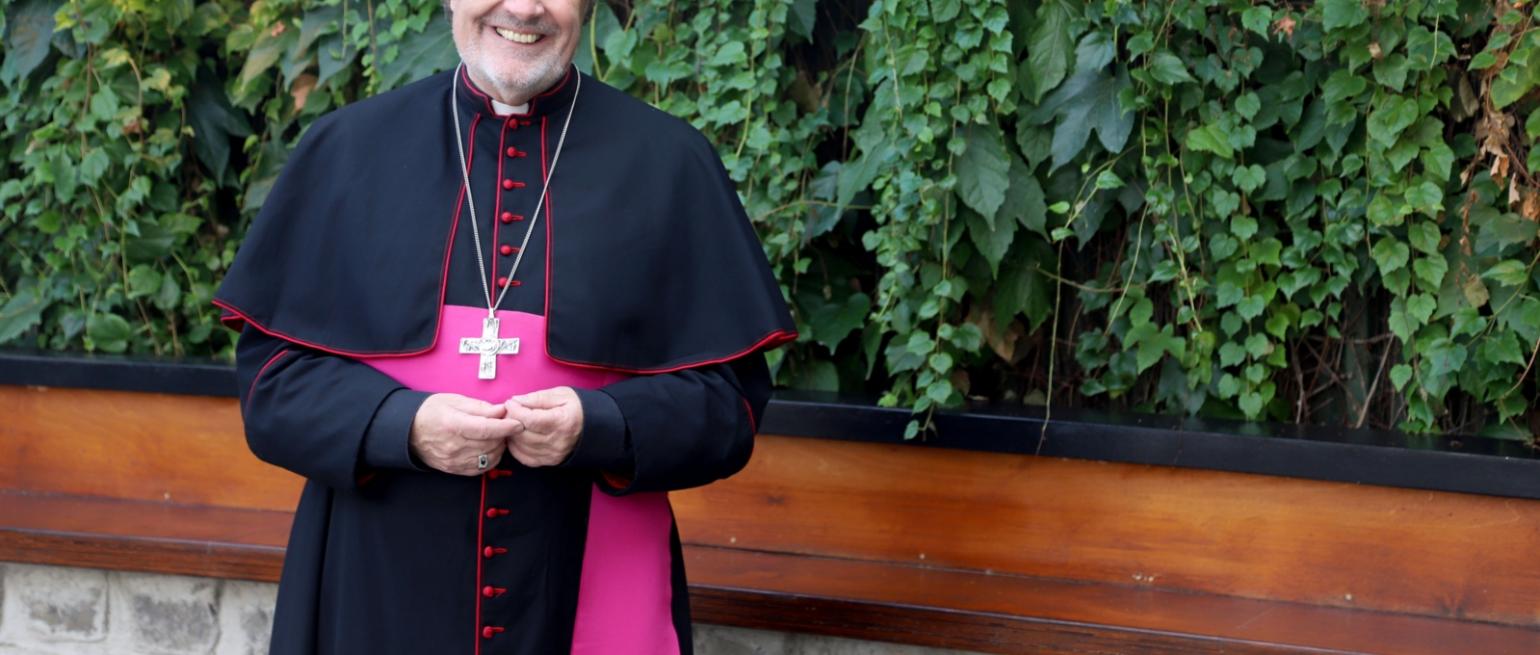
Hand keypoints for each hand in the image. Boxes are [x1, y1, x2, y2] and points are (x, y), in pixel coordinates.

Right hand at [410, 393, 524, 475]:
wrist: (409, 432)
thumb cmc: (432, 412)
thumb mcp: (454, 401)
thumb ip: (480, 407)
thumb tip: (502, 411)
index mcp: (453, 425)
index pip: (485, 429)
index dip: (505, 427)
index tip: (519, 423)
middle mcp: (454, 446)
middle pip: (490, 444)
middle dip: (503, 435)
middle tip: (505, 424)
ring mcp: (454, 461)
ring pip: (489, 457)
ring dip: (498, 447)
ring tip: (496, 435)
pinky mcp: (455, 470)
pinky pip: (482, 468)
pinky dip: (491, 458)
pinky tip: (489, 448)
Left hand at [503, 387, 582, 466]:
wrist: (592, 427)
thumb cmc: (576, 408)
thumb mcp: (560, 395)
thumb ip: (537, 397)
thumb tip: (516, 401)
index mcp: (561, 422)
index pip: (530, 420)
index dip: (515, 411)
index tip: (511, 403)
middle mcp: (557, 441)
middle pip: (522, 434)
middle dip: (510, 421)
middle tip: (510, 412)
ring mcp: (553, 453)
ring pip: (521, 447)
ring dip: (511, 434)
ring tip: (513, 423)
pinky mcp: (550, 461)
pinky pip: (525, 458)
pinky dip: (516, 448)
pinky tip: (517, 437)